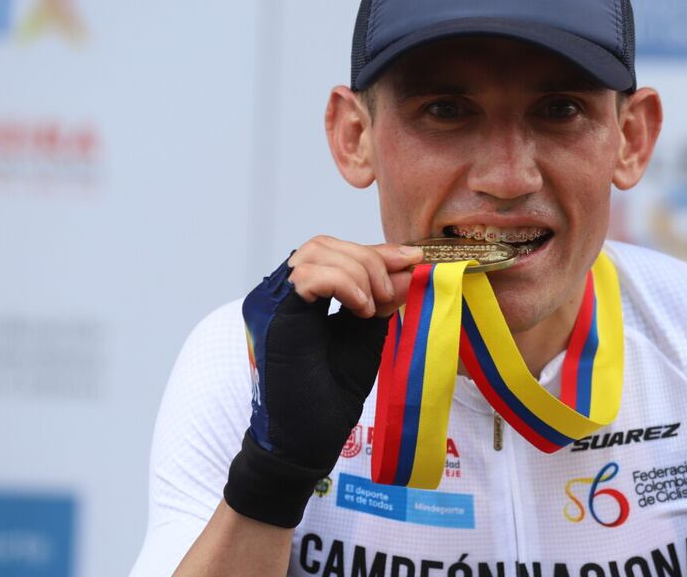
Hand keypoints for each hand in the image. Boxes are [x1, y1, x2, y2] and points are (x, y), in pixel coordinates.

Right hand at [223, 238, 423, 527]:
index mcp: (299, 299)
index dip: (375, 252)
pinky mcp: (275, 317)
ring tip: (373, 306)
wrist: (306, 441)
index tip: (413, 259)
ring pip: (316, 252)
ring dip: (358, 271)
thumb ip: (381, 301)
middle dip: (369, 259)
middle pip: (323, 245)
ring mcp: (273, 304)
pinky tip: (361, 309)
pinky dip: (344, 284)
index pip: (334, 253)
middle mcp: (280, 295)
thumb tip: (410, 268)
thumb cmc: (329, 398)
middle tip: (391, 292)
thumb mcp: (365, 336)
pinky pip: (310, 276)